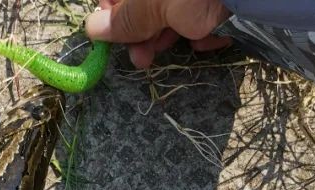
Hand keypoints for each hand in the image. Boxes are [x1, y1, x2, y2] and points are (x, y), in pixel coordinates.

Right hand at [85, 0, 231, 69]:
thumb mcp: (153, 6)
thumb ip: (127, 18)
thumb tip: (92, 29)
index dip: (112, 14)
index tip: (115, 37)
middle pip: (147, 5)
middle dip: (145, 32)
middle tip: (143, 59)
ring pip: (177, 11)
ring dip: (174, 34)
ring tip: (181, 45)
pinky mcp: (222, 5)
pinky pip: (207, 13)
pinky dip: (207, 28)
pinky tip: (212, 36)